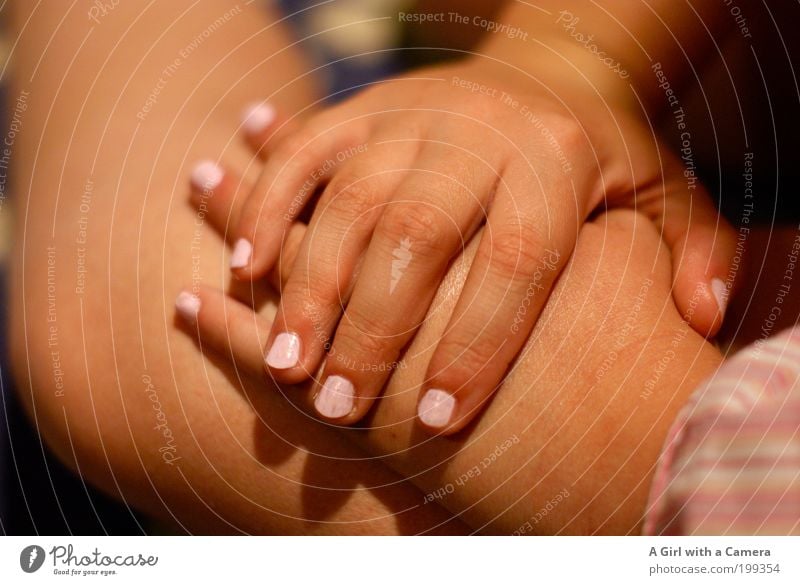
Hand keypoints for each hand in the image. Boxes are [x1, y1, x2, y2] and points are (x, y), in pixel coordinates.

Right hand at [199, 56, 734, 433]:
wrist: (548, 66)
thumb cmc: (604, 151)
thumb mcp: (668, 190)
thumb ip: (695, 249)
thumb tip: (701, 317)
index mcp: (557, 159)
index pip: (516, 262)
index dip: (477, 346)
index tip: (437, 422)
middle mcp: (478, 132)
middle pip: (415, 236)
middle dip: (372, 329)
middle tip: (338, 407)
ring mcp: (411, 115)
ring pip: (347, 200)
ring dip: (308, 285)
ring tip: (288, 364)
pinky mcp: (364, 107)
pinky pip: (305, 153)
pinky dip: (268, 209)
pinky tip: (243, 270)